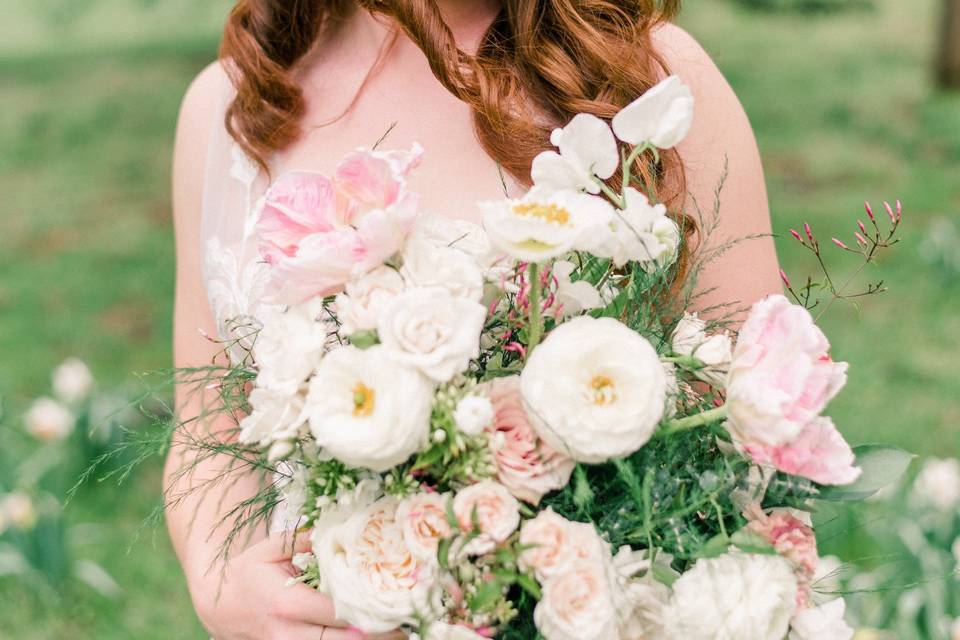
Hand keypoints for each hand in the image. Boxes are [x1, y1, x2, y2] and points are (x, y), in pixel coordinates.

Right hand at [187, 530, 404, 639]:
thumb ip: (309, 539)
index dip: (371, 614)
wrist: (218, 603)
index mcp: (288, 603)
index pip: (338, 613)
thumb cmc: (249, 569)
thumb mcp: (273, 547)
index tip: (399, 609)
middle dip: (376, 637)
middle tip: (407, 629)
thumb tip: (346, 528)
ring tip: (396, 636)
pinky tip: (366, 636)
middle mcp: (287, 633)